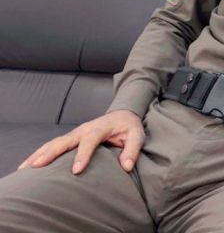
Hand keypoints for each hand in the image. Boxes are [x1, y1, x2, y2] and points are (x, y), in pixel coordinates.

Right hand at [17, 109, 143, 173]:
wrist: (123, 114)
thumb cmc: (129, 127)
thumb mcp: (137, 135)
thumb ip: (133, 150)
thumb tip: (126, 167)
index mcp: (100, 128)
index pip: (90, 141)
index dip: (83, 155)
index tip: (76, 171)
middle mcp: (84, 129)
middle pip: (64, 140)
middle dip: (50, 153)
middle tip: (37, 166)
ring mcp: (75, 133)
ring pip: (54, 143)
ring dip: (39, 154)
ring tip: (25, 168)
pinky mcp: (70, 138)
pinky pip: (53, 145)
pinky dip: (40, 153)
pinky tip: (29, 165)